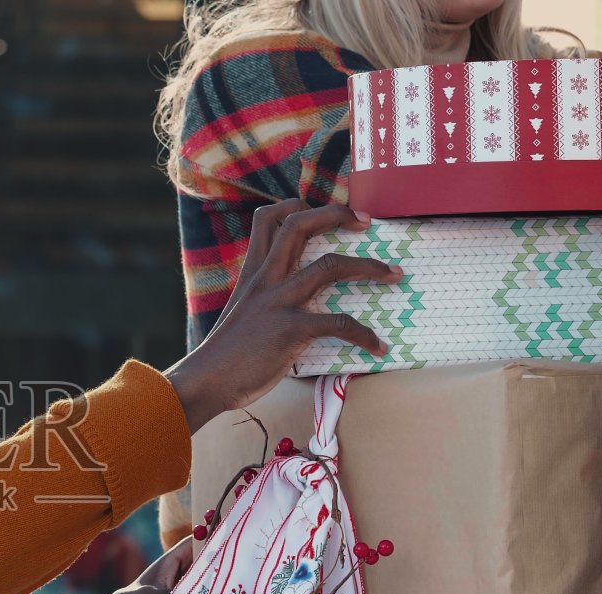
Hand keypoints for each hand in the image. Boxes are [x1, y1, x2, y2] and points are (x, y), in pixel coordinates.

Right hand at [164, 201, 399, 429]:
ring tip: (394, 274)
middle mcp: (265, 279)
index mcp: (253, 272)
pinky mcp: (291, 330)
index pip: (268, 219)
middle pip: (299, 225)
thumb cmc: (227, 353)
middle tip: (366, 222)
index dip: (297, 205)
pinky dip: (364, 334)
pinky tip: (377, 347)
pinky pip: (338, 324)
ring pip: (329, 266)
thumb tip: (291, 296)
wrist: (207, 381)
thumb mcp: (241, 310)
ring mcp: (278, 303)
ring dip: (369, 267)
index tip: (326, 212)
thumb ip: (263, 295)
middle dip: (336, 214)